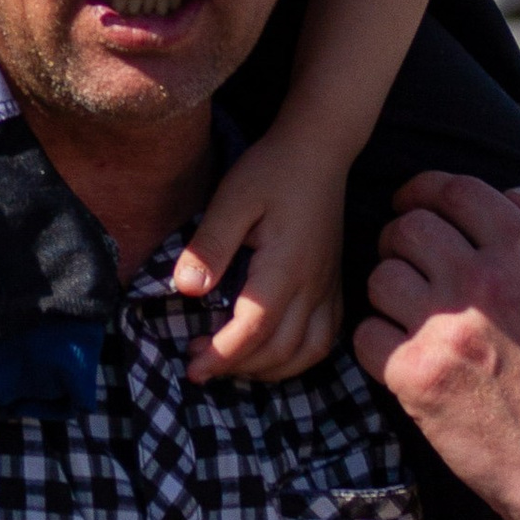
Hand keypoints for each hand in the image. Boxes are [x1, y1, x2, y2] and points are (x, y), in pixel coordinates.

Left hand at [172, 128, 346, 381]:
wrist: (319, 149)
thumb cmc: (272, 170)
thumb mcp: (232, 198)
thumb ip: (210, 245)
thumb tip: (185, 289)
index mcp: (285, 266)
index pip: (255, 328)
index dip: (222, 356)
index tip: (191, 369)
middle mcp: (313, 284)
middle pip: (281, 350)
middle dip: (238, 367)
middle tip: (198, 361)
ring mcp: (328, 286)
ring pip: (308, 352)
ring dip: (269, 370)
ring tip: (232, 364)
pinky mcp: (333, 284)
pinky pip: (325, 338)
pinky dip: (299, 358)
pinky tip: (271, 354)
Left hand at [353, 174, 519, 519]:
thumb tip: (516, 193)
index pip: (454, 190)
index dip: (425, 189)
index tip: (414, 202)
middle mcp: (481, 282)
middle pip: (408, 226)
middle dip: (402, 235)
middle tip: (408, 257)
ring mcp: (444, 329)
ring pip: (381, 276)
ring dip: (390, 286)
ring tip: (409, 307)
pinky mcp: (416, 377)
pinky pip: (366, 333)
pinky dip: (376, 337)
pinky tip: (401, 349)